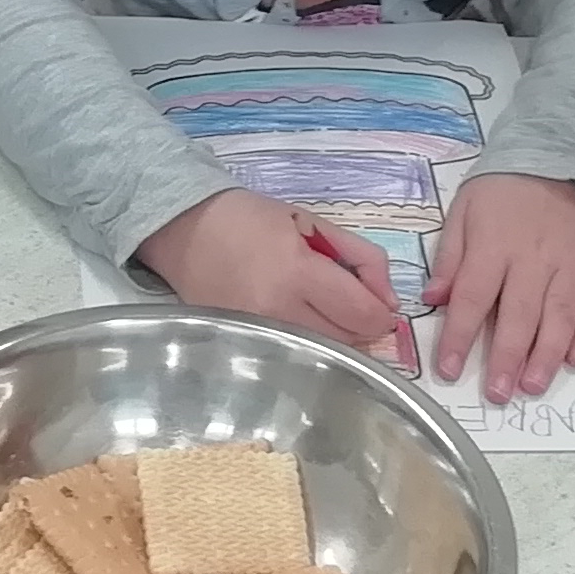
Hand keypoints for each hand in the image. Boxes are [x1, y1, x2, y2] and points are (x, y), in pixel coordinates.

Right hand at [134, 188, 408, 365]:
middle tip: (353, 305)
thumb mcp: (315, 223)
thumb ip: (363, 258)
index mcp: (297, 272)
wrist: (184, 231)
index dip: (382, 314)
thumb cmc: (251, 219)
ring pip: (324, 353)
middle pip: (347, 341)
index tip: (381, 306)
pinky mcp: (244, 345)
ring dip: (337, 337)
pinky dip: (310, 343)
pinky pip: (295, 354)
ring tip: (325, 310)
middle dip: (362, 326)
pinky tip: (300, 321)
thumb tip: (390, 301)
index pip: (362, 314)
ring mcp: (258, 333)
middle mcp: (277, 310)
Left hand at [421, 174, 574, 403]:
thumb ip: (450, 256)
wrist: (565, 153)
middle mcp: (534, 258)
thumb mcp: (464, 210)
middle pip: (518, 315)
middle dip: (506, 358)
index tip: (450, 370)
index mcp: (494, 245)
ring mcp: (572, 263)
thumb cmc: (505, 189)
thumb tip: (432, 299)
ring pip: (559, 316)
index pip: (472, 298)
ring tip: (533, 386)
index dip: (459, 337)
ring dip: (546, 356)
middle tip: (498, 395)